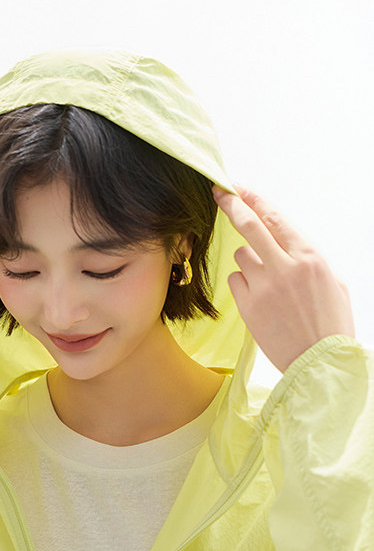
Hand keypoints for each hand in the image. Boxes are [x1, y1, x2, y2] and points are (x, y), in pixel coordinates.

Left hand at [212, 183, 354, 373]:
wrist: (319, 362)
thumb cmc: (330, 323)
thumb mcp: (332, 282)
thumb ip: (307, 259)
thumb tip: (286, 245)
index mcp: (310, 256)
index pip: (275, 218)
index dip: (254, 199)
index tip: (239, 188)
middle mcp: (285, 267)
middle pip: (249, 225)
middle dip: (231, 204)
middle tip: (218, 192)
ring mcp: (264, 287)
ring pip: (241, 256)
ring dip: (249, 261)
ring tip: (268, 283)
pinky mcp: (248, 307)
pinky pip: (236, 281)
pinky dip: (243, 284)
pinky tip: (260, 299)